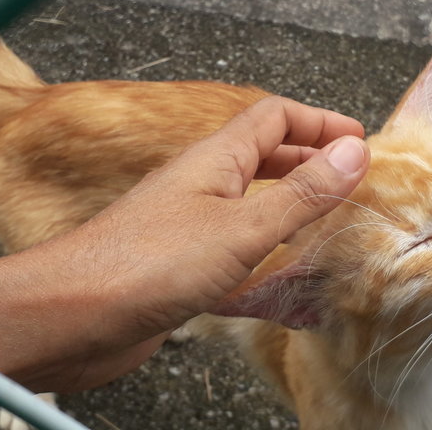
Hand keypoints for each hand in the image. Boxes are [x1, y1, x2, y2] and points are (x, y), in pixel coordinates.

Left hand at [0, 96, 369, 408]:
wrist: (75, 315)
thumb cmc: (152, 263)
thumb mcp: (242, 226)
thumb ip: (300, 193)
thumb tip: (354, 151)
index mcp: (216, 159)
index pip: (273, 117)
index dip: (318, 121)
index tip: (356, 137)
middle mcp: (201, 182)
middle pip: (262, 153)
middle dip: (307, 157)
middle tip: (346, 175)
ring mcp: (189, 220)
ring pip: (248, 195)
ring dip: (287, 198)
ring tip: (323, 215)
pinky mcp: (181, 257)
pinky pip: (233, 235)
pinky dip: (264, 238)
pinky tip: (278, 261)